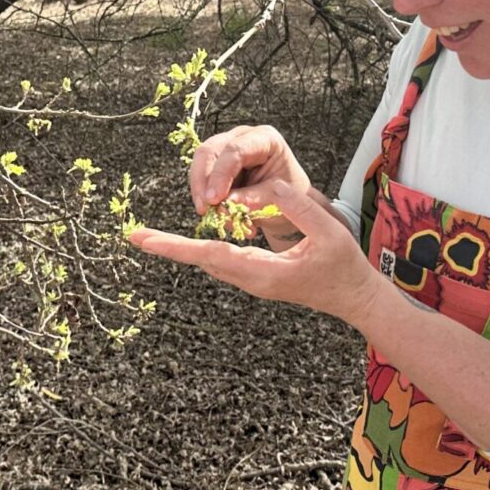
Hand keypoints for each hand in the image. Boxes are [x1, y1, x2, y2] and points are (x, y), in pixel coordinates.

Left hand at [128, 180, 383, 324]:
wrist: (355, 296)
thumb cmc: (344, 264)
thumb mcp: (326, 229)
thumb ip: (292, 205)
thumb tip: (251, 193)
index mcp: (263, 272)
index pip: (210, 255)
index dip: (175, 246)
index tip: (143, 241)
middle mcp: (250, 280)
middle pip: (202, 259)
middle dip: (170, 246)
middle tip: (134, 235)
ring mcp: (251, 281)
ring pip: (211, 259)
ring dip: (186, 246)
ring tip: (152, 237)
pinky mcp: (255, 276)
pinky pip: (223, 258)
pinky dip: (206, 246)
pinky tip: (195, 236)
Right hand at [188, 125, 311, 216]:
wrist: (290, 204)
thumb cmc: (290, 197)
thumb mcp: (277, 199)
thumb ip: (252, 200)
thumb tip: (224, 206)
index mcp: (265, 139)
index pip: (235, 150)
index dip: (220, 174)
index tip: (213, 200)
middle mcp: (242, 138)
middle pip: (209, 152)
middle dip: (202, 183)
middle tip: (204, 210)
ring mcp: (226, 149)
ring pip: (200, 166)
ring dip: (202, 195)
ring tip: (219, 219)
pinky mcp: (216, 165)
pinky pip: (201, 181)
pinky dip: (206, 201)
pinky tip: (222, 218)